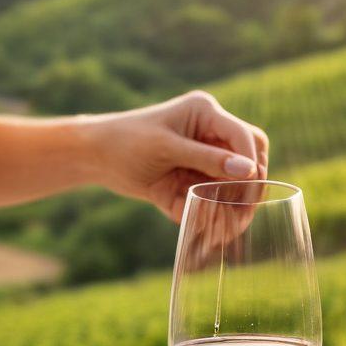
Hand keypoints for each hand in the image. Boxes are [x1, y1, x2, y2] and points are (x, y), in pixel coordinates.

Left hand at [85, 91, 269, 222]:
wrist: (94, 157)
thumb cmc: (126, 141)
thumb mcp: (167, 148)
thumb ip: (207, 159)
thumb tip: (248, 170)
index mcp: (205, 114)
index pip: (244, 137)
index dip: (252, 162)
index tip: (250, 189)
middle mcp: (210, 134)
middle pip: (249, 157)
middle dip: (251, 185)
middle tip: (245, 211)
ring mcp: (203, 158)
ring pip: (235, 182)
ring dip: (235, 204)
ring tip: (231, 227)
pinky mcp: (193, 179)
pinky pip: (214, 197)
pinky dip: (216, 213)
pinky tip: (214, 231)